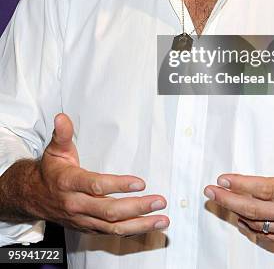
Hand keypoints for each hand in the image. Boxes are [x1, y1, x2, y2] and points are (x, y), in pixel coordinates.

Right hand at [25, 113, 169, 235]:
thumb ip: (62, 134)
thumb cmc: (51, 171)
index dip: (118, 185)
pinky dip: (132, 231)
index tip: (140, 183)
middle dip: (137, 207)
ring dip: (140, 224)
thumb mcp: (55, 150)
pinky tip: (148, 226)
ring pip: (113, 227)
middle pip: (109, 211)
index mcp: (69, 183)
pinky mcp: (88, 227)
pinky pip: (112, 233)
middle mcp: (77, 204)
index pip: (96, 186)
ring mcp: (83, 219)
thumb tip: (62, 117)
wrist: (34, 197)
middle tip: (158, 201)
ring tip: (161, 219)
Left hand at [204, 112, 273, 256]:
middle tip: (210, 193)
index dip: (242, 184)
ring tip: (221, 204)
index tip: (224, 178)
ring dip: (238, 214)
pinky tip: (244, 223)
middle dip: (228, 200)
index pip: (266, 189)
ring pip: (260, 226)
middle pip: (255, 209)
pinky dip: (254, 230)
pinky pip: (271, 238)